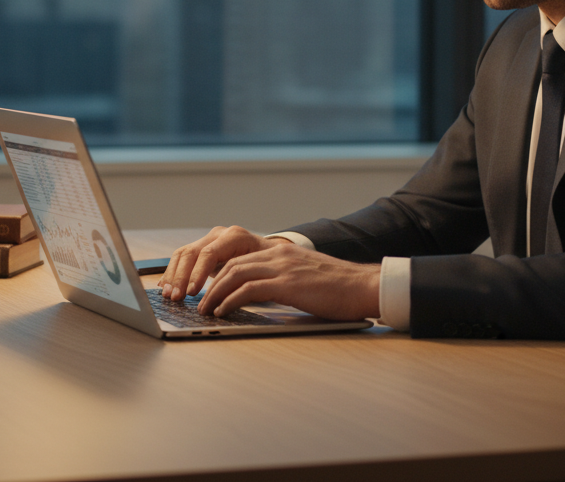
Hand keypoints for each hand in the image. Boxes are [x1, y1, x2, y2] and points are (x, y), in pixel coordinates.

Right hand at [160, 225, 280, 301]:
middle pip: (191, 253)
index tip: (192, 293)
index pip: (209, 254)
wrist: (273, 253)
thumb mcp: (263, 270)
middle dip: (181, 277)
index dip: (197, 274)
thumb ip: (246, 280)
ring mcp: (209, 239)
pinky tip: (166, 286)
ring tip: (168, 295)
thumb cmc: (270, 265)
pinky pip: (182, 258)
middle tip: (175, 297)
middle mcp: (219, 234)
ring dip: (173, 276)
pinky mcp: (202, 248)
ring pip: (183, 254)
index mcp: (235, 237)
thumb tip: (230, 299)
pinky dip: (173, 272)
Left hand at [197, 242, 380, 320]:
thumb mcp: (306, 277)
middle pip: (231, 265)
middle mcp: (279, 255)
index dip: (219, 275)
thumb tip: (264, 296)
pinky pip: (248, 290)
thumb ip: (285, 280)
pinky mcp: (287, 284)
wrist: (364, 286)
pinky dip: (230, 301)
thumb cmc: (340, 289)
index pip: (240, 259)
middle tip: (200, 302)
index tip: (209, 291)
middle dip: (211, 284)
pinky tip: (223, 312)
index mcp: (283, 253)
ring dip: (215, 294)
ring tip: (205, 310)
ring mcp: (282, 268)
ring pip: (235, 275)